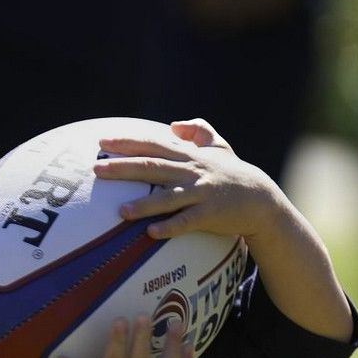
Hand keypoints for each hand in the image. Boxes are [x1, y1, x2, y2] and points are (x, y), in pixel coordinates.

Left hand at [94, 118, 287, 240]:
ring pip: (168, 198)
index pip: (153, 145)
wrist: (260, 200)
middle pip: (152, 167)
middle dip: (123, 168)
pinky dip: (170, 227)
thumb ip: (198, 131)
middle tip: (96, 170)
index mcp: (188, 156)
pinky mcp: (210, 214)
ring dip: (144, 205)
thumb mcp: (219, 147)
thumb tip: (174, 124)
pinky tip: (151, 233)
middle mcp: (191, 172)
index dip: (127, 142)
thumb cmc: (234, 174)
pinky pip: (187, 222)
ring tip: (120, 212)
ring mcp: (201, 193)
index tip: (102, 141)